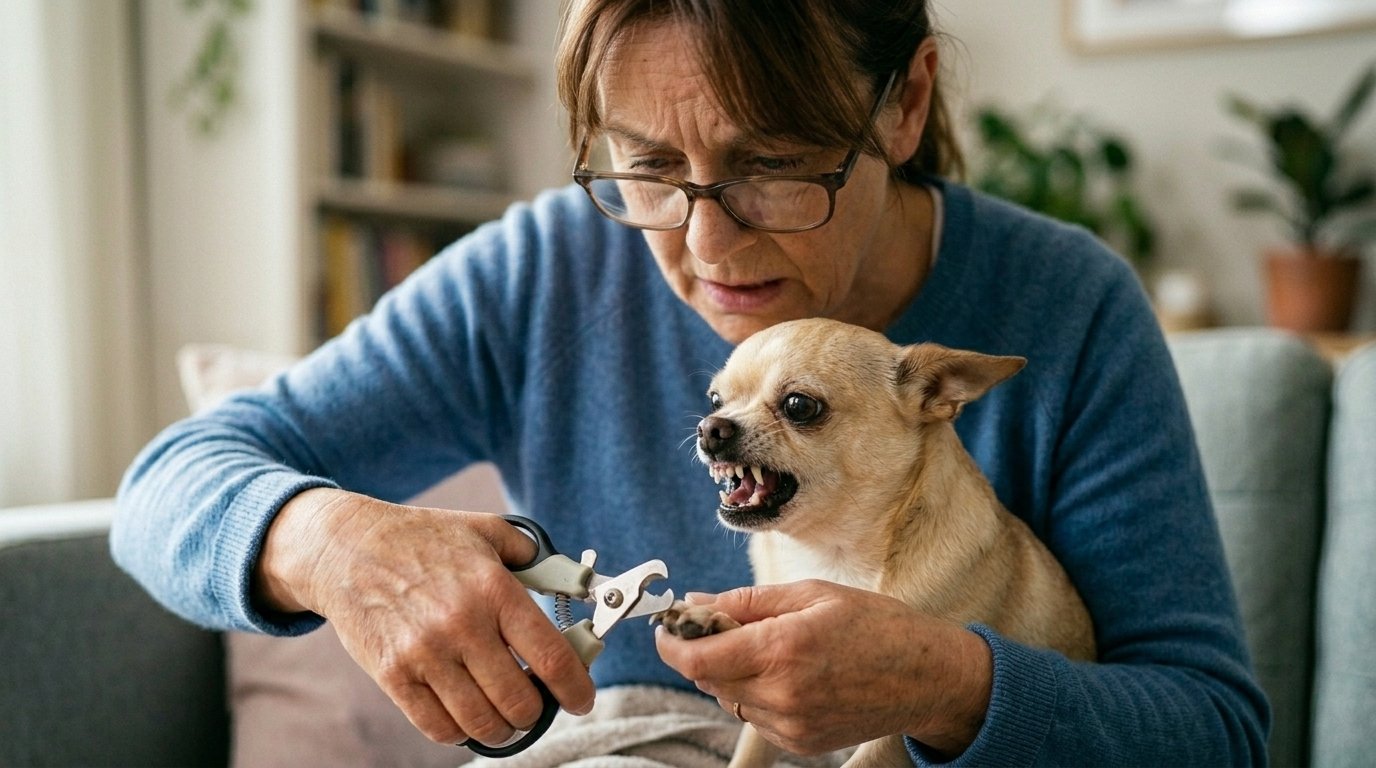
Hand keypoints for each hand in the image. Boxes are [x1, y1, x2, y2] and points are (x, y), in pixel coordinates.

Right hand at [254, 488, 594, 745]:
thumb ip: (532, 555)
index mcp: (493, 589)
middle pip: (519, 700)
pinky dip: (461, 731)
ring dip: (503, 727)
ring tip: (505, 715)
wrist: (348, 548)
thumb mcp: (486, 530)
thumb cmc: (424, 539)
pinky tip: (467, 716)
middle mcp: (462, 624)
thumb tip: (571, 582)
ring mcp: (425, 653)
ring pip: (482, 722)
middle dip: (536, 710)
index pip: (550, 655)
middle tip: (536, 703)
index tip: (580, 698)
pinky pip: (438, 727)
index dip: (575, 687)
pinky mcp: (393, 675)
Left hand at [655, 579, 991, 757]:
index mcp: (783, 649)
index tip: (667, 627)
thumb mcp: (811, 594)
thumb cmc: (876, 625)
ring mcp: (791, 725)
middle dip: (703, 651)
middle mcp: (782, 694)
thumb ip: (746, 602)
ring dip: (730, 673)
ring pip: (728, 699)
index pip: (697, 658)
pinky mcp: (801, 742)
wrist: (927, 676)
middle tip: (720, 624)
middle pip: (708, 679)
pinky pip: (754, 717)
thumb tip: (696, 603)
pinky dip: (755, 694)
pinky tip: (786, 673)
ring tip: (767, 647)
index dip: (671, 642)